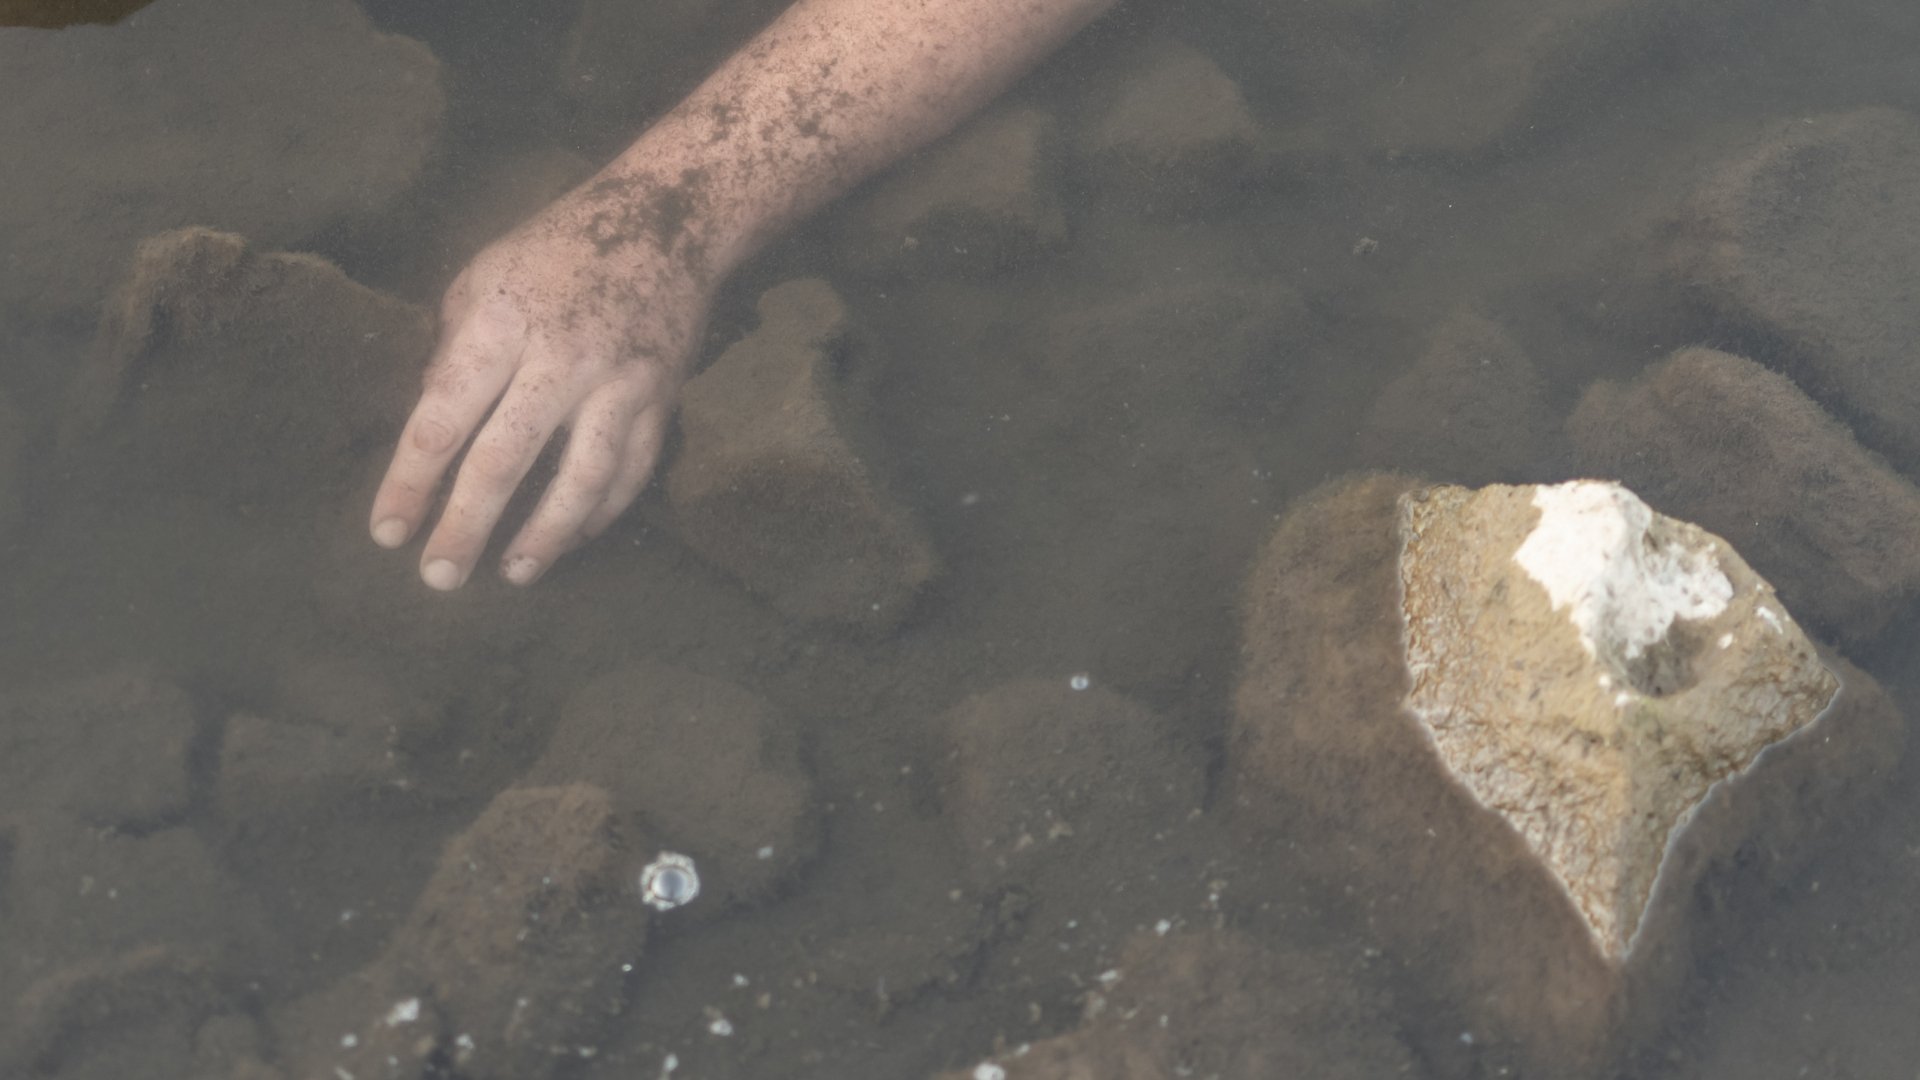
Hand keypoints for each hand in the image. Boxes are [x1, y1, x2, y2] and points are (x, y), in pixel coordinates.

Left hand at [369, 193, 710, 589]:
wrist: (666, 220)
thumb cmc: (557, 247)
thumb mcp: (485, 273)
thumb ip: (453, 346)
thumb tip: (431, 421)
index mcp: (502, 321)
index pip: (444, 415)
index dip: (411, 479)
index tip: (388, 530)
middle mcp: (561, 355)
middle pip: (504, 459)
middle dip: (466, 525)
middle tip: (439, 577)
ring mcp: (619, 381)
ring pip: (581, 479)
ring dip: (544, 535)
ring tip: (514, 573)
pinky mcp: (662, 398)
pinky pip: (631, 471)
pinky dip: (600, 512)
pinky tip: (570, 538)